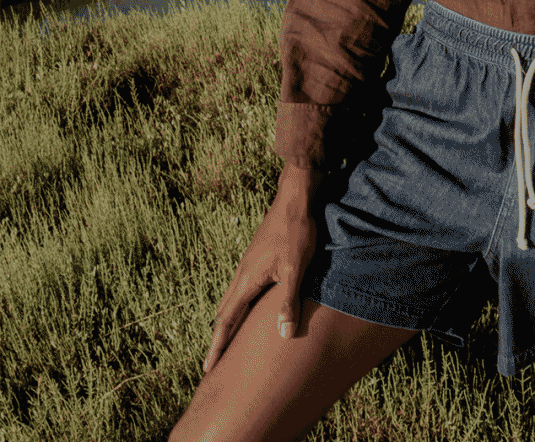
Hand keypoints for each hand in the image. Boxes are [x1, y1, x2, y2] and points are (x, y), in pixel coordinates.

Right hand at [203, 172, 318, 373]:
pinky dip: (238, 305)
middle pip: (224, 312)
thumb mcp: (296, 268)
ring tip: (226, 339)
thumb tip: (283, 335)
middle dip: (218, 338)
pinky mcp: (256, 257)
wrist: (295, 196)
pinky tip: (247, 306)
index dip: (218, 346)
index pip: (227, 320)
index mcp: (247, 280)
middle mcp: (242, 274)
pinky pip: (241, 288)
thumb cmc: (296, 230)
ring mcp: (248, 264)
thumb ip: (287, 301)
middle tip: (213, 362)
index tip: (208, 369)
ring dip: (227, 321)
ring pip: (231, 299)